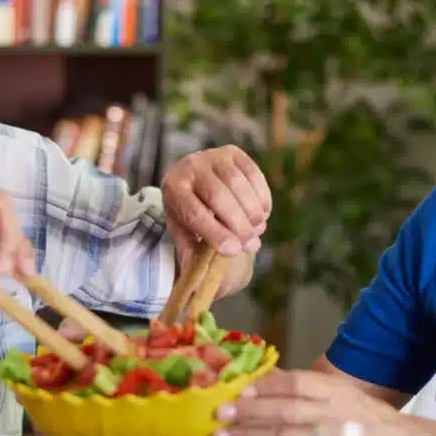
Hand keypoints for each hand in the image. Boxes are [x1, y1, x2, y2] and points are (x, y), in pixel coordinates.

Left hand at [162, 145, 271, 264]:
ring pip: (238, 184)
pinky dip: (262, 197)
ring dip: (252, 211)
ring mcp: (212, 155)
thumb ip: (192, 254)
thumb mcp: (183, 233)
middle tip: (251, 246)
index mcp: (172, 189)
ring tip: (257, 231)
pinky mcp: (233, 152)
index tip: (234, 250)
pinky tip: (263, 214)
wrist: (192, 179)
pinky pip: (253, 174)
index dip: (215, 232)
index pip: (194, 212)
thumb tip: (202, 283)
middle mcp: (189, 166)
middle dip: (238, 224)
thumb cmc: (188, 213)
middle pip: (218, 196)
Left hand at [214, 369, 434, 435]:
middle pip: (285, 409)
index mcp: (336, 390)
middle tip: (220, 413)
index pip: (297, 381)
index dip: (267, 385)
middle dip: (250, 411)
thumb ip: (307, 389)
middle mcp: (334, 413)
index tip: (240, 389)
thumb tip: (264, 380)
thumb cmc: (367, 419)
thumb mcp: (341, 393)